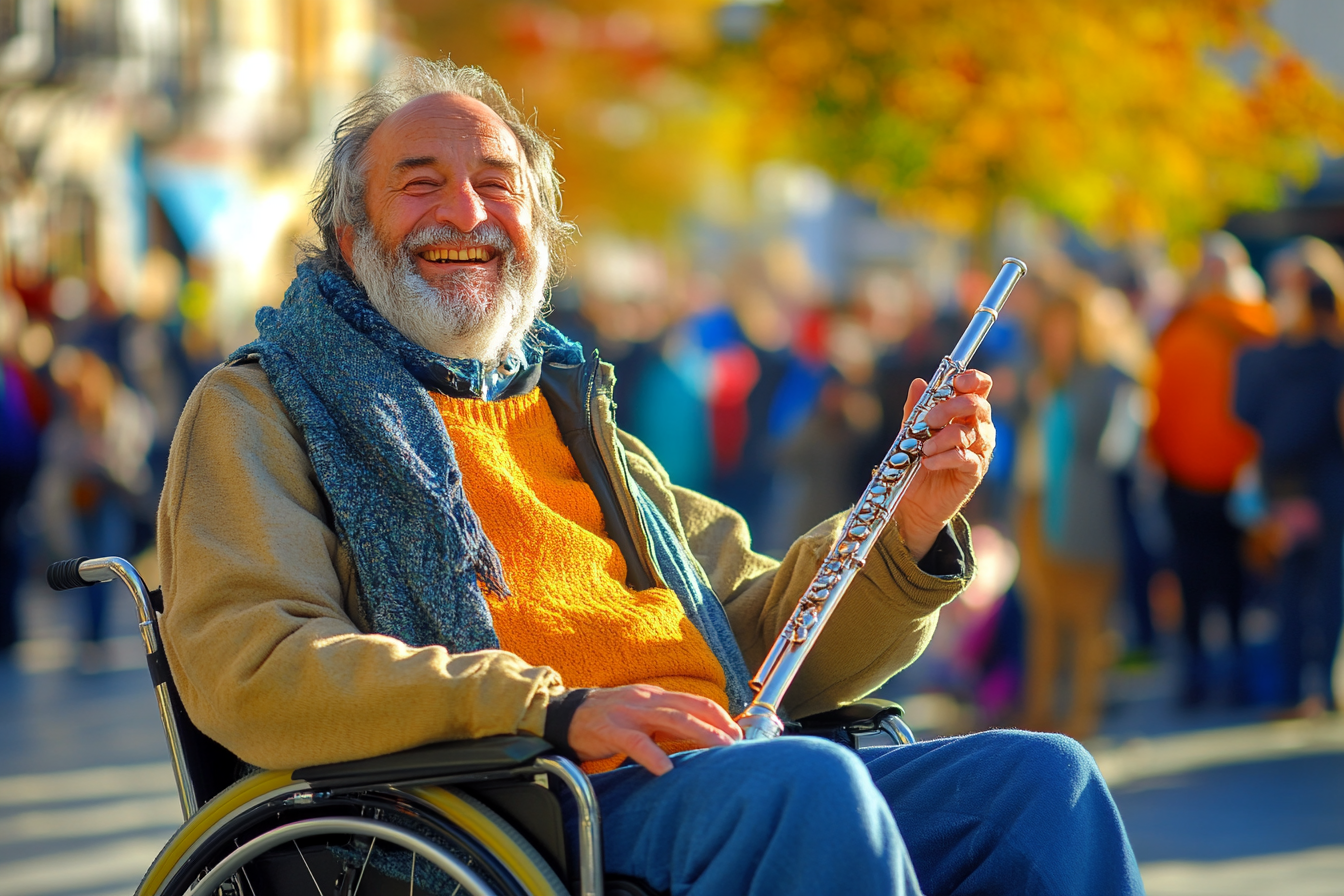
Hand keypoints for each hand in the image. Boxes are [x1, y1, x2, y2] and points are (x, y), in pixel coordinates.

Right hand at [567, 684, 741, 775]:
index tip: (738, 732)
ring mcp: (629, 712)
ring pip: (671, 719)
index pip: (695, 701)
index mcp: (656, 696)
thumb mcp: (641, 714)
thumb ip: (666, 722)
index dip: (719, 715)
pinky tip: (666, 769)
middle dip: (717, 725)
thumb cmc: (609, 718)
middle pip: (689, 708)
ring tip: (719, 749)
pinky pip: (635, 743)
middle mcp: (647, 699)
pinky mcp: (610, 729)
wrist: (566, 713)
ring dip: (699, 734)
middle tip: (737, 742)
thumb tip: (699, 736)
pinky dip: (653, 755)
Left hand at [890, 369, 994, 560]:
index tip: (955, 382)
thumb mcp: (911, 431)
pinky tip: (928, 463)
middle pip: (976, 405)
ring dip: (941, 438)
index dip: (971, 379)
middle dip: (950, 408)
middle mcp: (979, 428)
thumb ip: (916, 409)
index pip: (980, 386)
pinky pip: (964, 458)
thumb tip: (918, 383)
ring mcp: (979, 450)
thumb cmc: (915, 461)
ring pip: (968, 433)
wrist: (913, 501)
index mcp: (966, 412)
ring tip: (922, 448)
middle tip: (929, 420)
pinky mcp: (974, 472)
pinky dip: (944, 458)